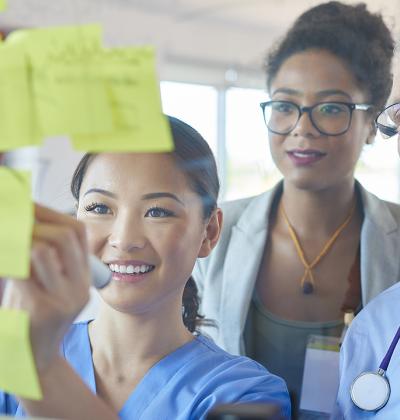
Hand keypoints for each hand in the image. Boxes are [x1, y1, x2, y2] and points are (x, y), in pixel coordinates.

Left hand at [2, 204, 90, 371]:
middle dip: (34, 224)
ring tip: (9, 250)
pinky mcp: (43, 311)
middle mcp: (80, 286)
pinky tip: (5, 265)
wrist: (32, 358)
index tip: (28, 207)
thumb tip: (25, 219)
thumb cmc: (32, 315)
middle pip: (64, 236)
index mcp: (84, 276)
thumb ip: (43, 255)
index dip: (52, 214)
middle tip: (14, 225)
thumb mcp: (46, 283)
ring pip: (42, 250)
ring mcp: (64, 300)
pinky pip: (22, 273)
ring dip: (19, 244)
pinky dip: (9, 263)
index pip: (78, 232)